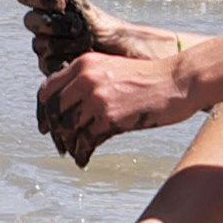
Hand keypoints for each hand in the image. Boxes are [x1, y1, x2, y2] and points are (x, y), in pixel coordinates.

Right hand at [16, 0, 128, 70]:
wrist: (121, 53)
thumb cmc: (103, 26)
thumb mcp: (85, 6)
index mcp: (46, 5)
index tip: (62, 2)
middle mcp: (41, 24)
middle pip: (29, 21)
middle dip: (55, 24)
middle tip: (78, 26)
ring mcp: (44, 46)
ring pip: (40, 45)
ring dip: (65, 43)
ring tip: (87, 43)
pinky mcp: (50, 66)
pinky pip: (47, 64)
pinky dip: (66, 60)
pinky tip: (81, 58)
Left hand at [35, 49, 195, 164]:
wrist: (177, 81)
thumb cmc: (150, 78)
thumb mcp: (113, 69)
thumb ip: (91, 80)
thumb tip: (72, 104)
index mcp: (84, 64)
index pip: (48, 89)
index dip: (44, 110)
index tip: (45, 125)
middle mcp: (86, 78)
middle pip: (54, 111)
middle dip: (54, 131)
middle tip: (59, 145)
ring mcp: (97, 98)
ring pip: (68, 127)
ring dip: (69, 145)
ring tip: (73, 154)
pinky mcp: (110, 117)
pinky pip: (86, 140)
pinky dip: (82, 152)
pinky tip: (84, 159)